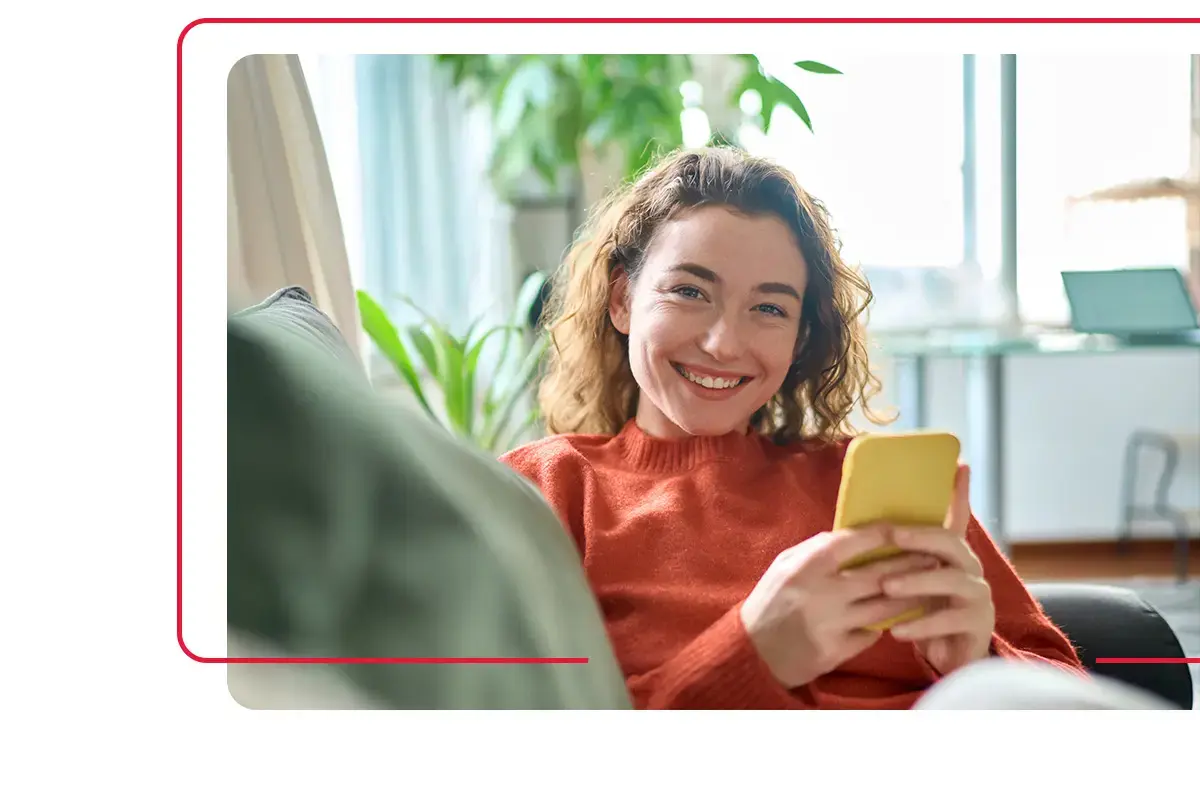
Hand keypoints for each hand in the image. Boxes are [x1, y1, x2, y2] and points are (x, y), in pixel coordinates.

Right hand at [741, 526, 939, 688]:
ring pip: (884, 608)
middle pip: (878, 575)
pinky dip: (886, 623)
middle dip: (909, 564)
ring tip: (929, 584)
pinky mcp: (836, 651)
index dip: (880, 534)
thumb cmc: (770, 601)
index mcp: (805, 568)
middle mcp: (820, 595)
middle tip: (932, 555)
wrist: (752, 652)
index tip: (902, 528)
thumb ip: (815, 550)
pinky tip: (903, 614)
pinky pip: (872, 634)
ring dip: (910, 595)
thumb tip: (854, 535)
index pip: (851, 543)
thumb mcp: (783, 566)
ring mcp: (830, 625)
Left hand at [881, 464, 995, 674]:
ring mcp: (978, 595)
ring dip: (916, 581)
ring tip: (887, 587)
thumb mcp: (908, 580)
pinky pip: (951, 619)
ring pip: (952, 579)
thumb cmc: (922, 613)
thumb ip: (896, 556)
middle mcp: (969, 568)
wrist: (946, 659)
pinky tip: (896, 630)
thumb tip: (862, 527)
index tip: (958, 466)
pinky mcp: (978, 624)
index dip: (958, 493)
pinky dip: (921, 624)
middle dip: (922, 536)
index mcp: (951, 554)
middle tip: (894, 535)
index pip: (956, 517)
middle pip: (952, 542)